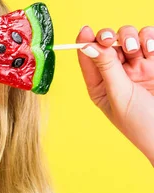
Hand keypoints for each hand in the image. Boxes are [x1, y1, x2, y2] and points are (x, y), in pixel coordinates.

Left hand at [76, 25, 153, 165]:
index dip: (85, 41)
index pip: (88, 57)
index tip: (86, 30)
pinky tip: (152, 50)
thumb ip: (106, 68)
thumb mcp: (119, 95)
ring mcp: (139, 67)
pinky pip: (150, 40)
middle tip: (111, 40)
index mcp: (100, 85)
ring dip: (131, 37)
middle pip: (107, 43)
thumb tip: (87, 46)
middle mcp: (118, 74)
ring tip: (138, 50)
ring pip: (129, 38)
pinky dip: (150, 39)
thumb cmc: (141, 124)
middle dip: (108, 37)